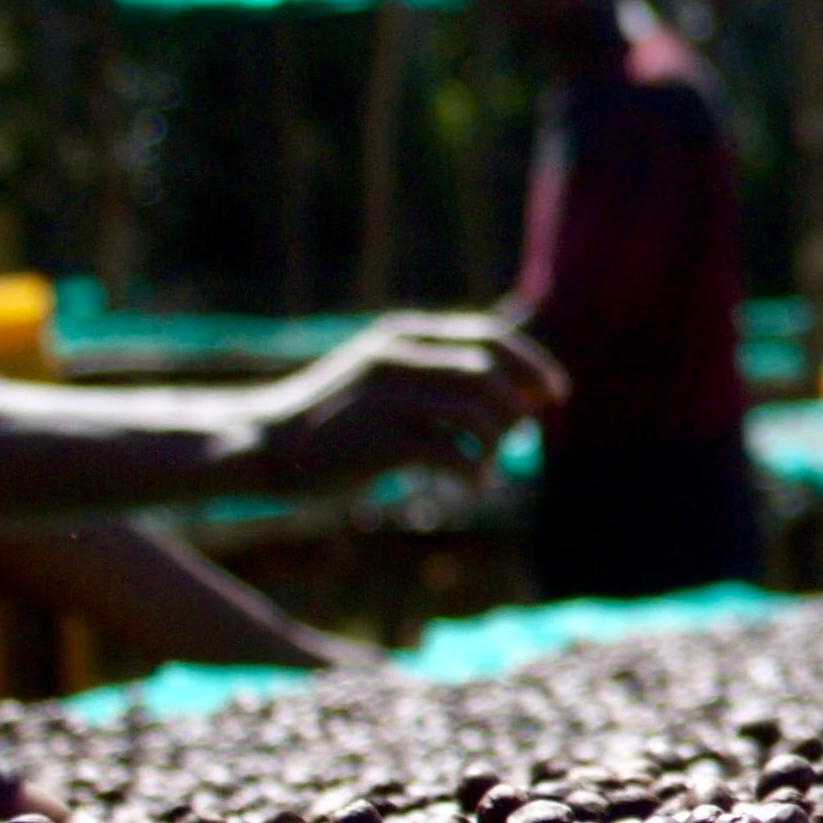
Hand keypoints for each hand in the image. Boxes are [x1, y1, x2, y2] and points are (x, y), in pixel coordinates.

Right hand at [227, 312, 565, 495]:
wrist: (266, 444)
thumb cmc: (337, 423)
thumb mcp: (388, 382)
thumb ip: (442, 380)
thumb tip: (519, 397)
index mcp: (405, 335)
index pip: (490, 336)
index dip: (533, 364)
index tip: (556, 395)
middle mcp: (398, 356)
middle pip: (489, 374)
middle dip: (515, 411)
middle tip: (512, 442)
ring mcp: (385, 396)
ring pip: (475, 411)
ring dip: (497, 445)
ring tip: (488, 469)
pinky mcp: (377, 438)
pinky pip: (449, 452)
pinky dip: (474, 472)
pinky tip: (473, 487)